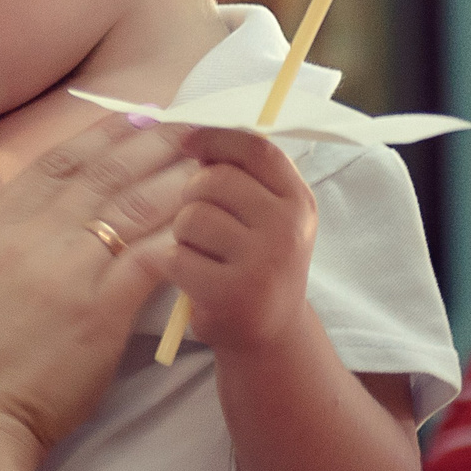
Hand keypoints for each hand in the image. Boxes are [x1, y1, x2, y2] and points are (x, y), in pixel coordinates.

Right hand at [0, 116, 192, 469]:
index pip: (47, 169)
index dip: (93, 140)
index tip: (126, 121)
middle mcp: (28, 241)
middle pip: (101, 176)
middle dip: (148, 145)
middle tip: (188, 126)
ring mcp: (66, 272)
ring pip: (134, 207)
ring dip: (176, 180)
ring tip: (213, 162)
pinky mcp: (100, 312)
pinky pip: (153, 258)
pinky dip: (184, 236)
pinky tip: (211, 222)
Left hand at [168, 127, 317, 356]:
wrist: (268, 334)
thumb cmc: (255, 264)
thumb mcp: (266, 217)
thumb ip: (242, 178)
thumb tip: (193, 135)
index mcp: (298, 199)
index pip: (256, 149)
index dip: (215, 138)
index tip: (187, 142)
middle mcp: (288, 226)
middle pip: (214, 180)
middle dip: (191, 196)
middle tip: (197, 222)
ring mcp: (264, 260)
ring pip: (190, 216)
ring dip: (181, 233)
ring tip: (199, 252)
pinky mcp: (233, 292)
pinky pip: (175, 256)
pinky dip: (172, 264)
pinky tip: (191, 277)